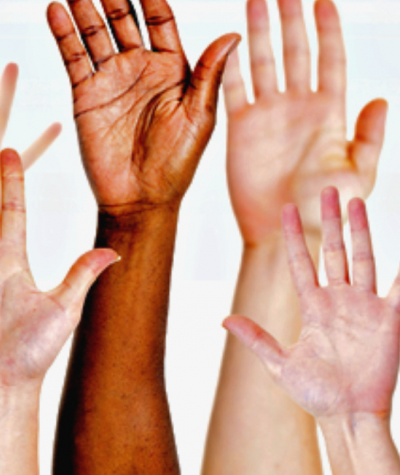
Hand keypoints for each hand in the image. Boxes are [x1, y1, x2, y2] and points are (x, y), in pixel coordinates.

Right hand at [47, 0, 238, 213]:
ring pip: (93, 30)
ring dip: (79, 0)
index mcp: (172, 68)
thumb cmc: (177, 164)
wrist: (141, 200)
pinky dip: (64, 34)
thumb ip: (209, 74)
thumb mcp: (200, 117)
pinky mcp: (85, 96)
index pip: (158, 16)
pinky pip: (73, 59)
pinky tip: (55, 9)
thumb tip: (233, 32)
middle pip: (121, 14)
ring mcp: (111, 80)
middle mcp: (140, 67)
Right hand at [224, 0, 386, 244]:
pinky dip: (230, 67)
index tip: (324, 1)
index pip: (330, 61)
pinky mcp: (240, 129)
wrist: (283, 234)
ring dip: (260, 33)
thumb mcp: (359, 173)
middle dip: (291, 19)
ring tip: (256, 2)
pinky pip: (233, 91)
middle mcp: (298, 109)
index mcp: (329, 115)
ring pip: (263, 64)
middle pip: (295, 53)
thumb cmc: (324, 211)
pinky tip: (230, 43)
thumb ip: (368, 136)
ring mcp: (267, 116)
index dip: (328, 31)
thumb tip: (379, 100)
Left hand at [225, 187, 399, 419]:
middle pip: (334, 251)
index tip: (286, 209)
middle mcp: (339, 301)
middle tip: (328, 190)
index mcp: (313, 306)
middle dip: (331, 221)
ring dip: (361, 232)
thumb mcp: (280, 362)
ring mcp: (364, 308)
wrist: (346, 416)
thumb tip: (223, 319)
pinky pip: (397, 291)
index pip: (302, 262)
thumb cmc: (314, 393)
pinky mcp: (389, 321)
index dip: (295, 236)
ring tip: (357, 203)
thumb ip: (256, 338)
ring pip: (363, 259)